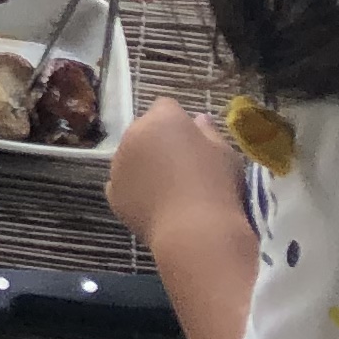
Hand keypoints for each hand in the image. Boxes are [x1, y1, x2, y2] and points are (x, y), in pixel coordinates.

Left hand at [105, 100, 244, 243]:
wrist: (196, 231)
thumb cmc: (217, 187)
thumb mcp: (225, 154)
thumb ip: (209, 132)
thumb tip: (199, 120)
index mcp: (162, 118)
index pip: (166, 108)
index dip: (180, 124)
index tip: (194, 144)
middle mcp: (134, 133)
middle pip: (145, 130)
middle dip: (158, 142)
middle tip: (181, 168)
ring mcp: (119, 163)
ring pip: (131, 157)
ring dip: (143, 166)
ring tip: (169, 192)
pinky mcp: (113, 192)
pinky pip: (121, 185)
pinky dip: (134, 191)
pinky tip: (154, 206)